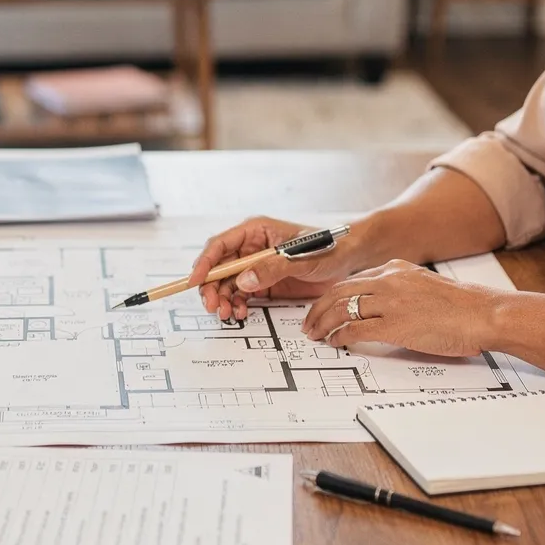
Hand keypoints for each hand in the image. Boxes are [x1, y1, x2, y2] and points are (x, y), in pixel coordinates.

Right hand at [189, 216, 358, 321]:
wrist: (349, 261)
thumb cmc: (328, 248)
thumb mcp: (300, 258)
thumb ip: (271, 268)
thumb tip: (243, 280)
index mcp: (255, 231)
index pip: (220, 245)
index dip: (205, 263)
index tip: (196, 281)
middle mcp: (251, 248)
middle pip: (218, 267)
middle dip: (211, 287)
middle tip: (213, 306)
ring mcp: (255, 266)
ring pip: (226, 283)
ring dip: (222, 299)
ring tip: (227, 314)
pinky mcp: (263, 282)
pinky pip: (240, 294)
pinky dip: (237, 305)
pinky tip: (241, 313)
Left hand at [301, 260, 505, 356]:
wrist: (482, 313)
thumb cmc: (460, 306)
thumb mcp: (423, 285)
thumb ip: (400, 289)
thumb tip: (381, 306)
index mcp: (394, 269)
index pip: (351, 280)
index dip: (332, 295)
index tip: (323, 307)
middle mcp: (388, 280)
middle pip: (339, 292)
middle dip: (318, 309)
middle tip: (309, 323)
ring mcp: (390, 302)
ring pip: (342, 309)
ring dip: (324, 323)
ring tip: (316, 335)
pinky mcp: (394, 325)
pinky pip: (355, 330)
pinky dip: (340, 337)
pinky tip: (335, 343)